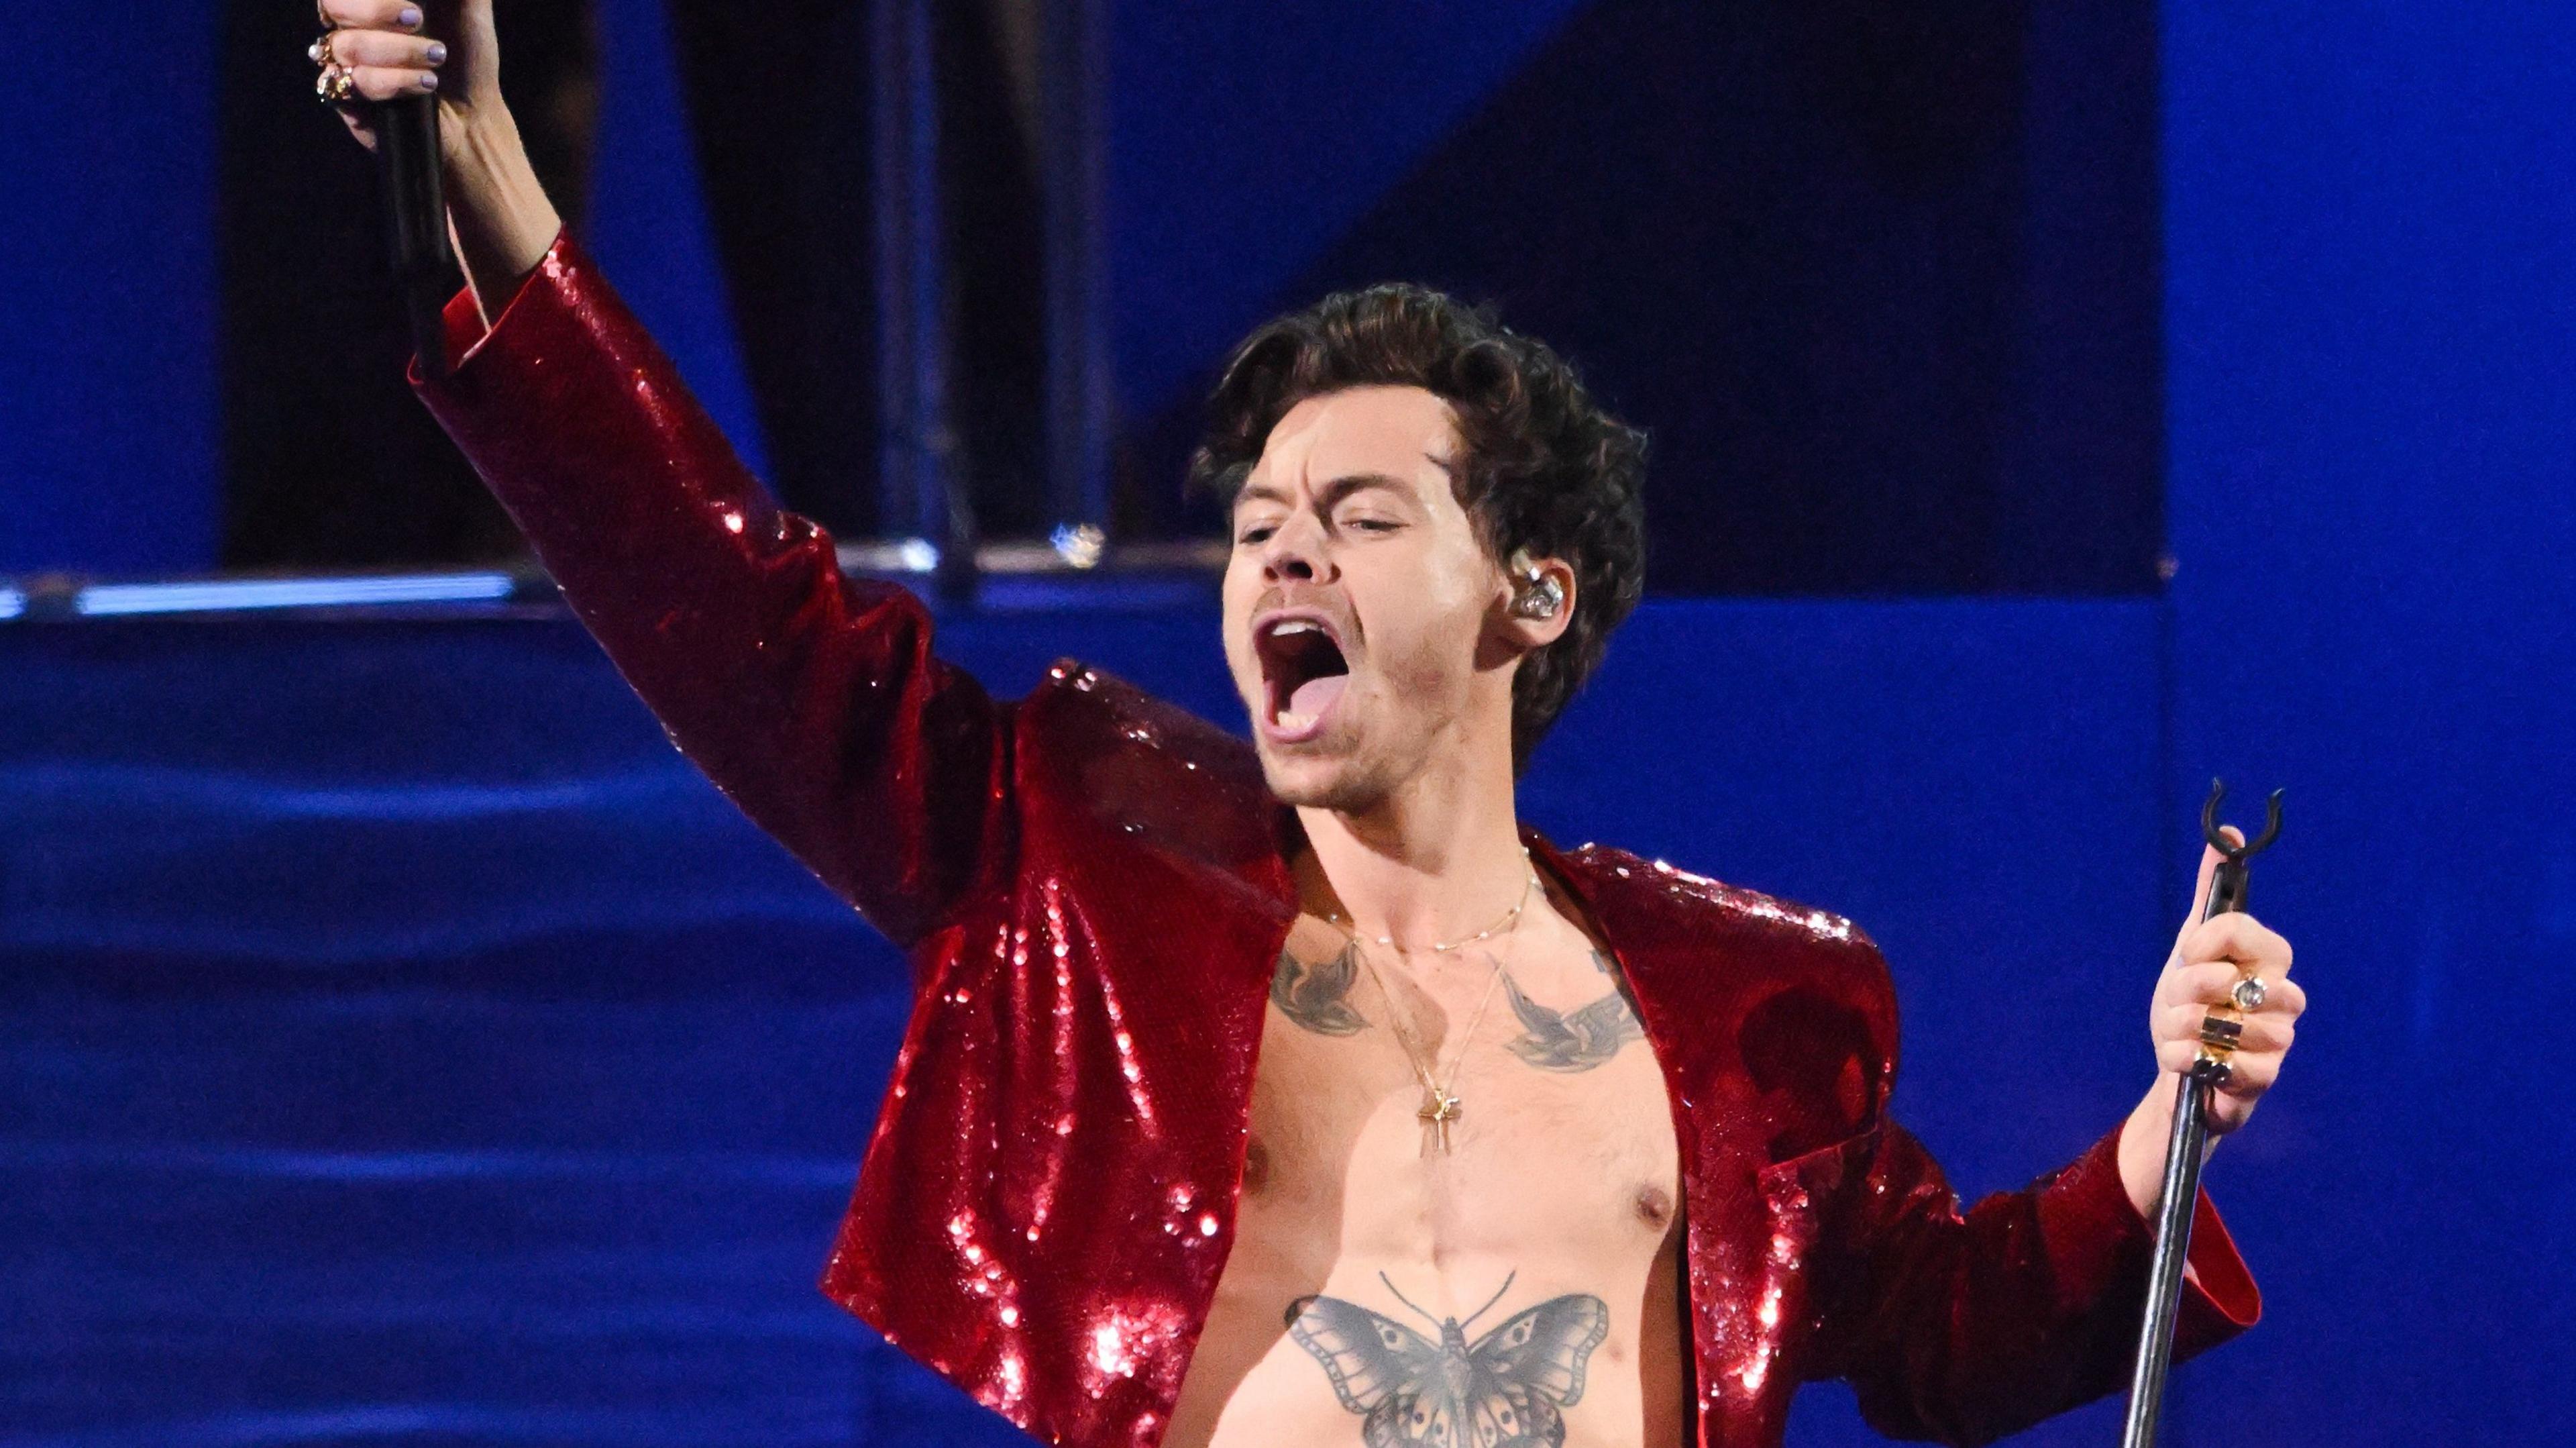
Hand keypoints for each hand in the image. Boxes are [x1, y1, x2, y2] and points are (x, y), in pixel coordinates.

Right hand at [316, 0, 499, 154]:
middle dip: (378, 10)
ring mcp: (344, 62)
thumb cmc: (467, 54)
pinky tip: (425, 85)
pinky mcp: (346, 99)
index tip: (411, 4)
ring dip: (399, 53)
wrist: (474, 112)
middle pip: (333, 5)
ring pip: (345, 46)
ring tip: (437, 58)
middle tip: (418, 19)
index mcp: (371, 1)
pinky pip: (352, 84)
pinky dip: (394, 82)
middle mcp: (351, 26)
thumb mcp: (469, 4)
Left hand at [2116, 829, 2306, 1216]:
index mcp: (2269, 959)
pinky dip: (2187, 1059)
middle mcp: (2284, 996)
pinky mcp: (2264, 1078)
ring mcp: (2279, 1039)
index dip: (2204, 943)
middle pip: (2227, 980)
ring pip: (2221, 1024)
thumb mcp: (2193, 947)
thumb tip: (2228, 836)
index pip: (2239, 930)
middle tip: (2180, 1001)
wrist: (2184, 1067)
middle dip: (2188, 991)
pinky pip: (2222, 1064)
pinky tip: (2184, 1059)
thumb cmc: (2193, 1003)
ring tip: (2181, 1032)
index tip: (2187, 956)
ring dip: (2181, 1028)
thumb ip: (2209, 895)